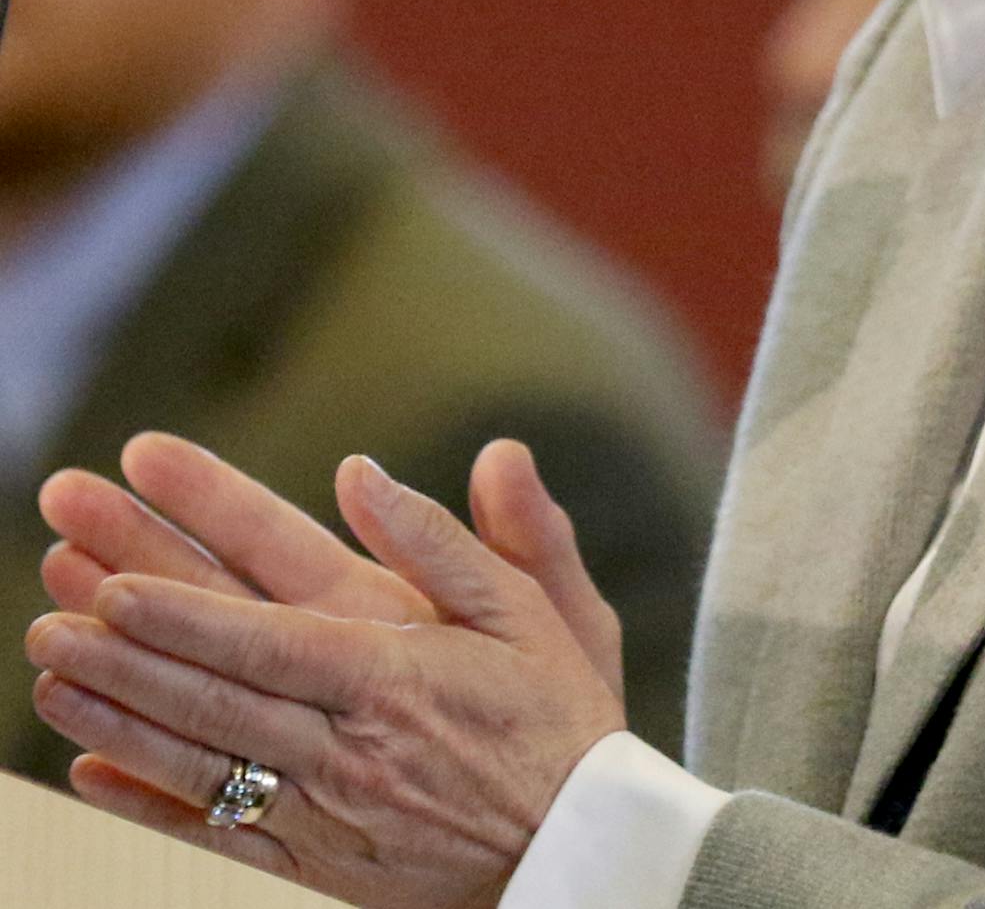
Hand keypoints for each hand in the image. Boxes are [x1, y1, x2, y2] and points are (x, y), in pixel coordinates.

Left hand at [26, 450, 627, 908]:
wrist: (581, 851)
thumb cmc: (560, 715)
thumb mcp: (536, 608)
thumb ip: (448, 537)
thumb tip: (361, 471)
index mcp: (396, 673)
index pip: (267, 638)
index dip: (186, 614)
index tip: (115, 584)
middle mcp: (348, 744)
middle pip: (215, 695)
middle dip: (126, 653)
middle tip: (52, 614)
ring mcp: (324, 810)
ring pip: (200, 762)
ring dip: (118, 717)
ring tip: (51, 674)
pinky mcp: (315, 862)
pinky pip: (214, 837)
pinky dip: (145, 808)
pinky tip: (88, 777)